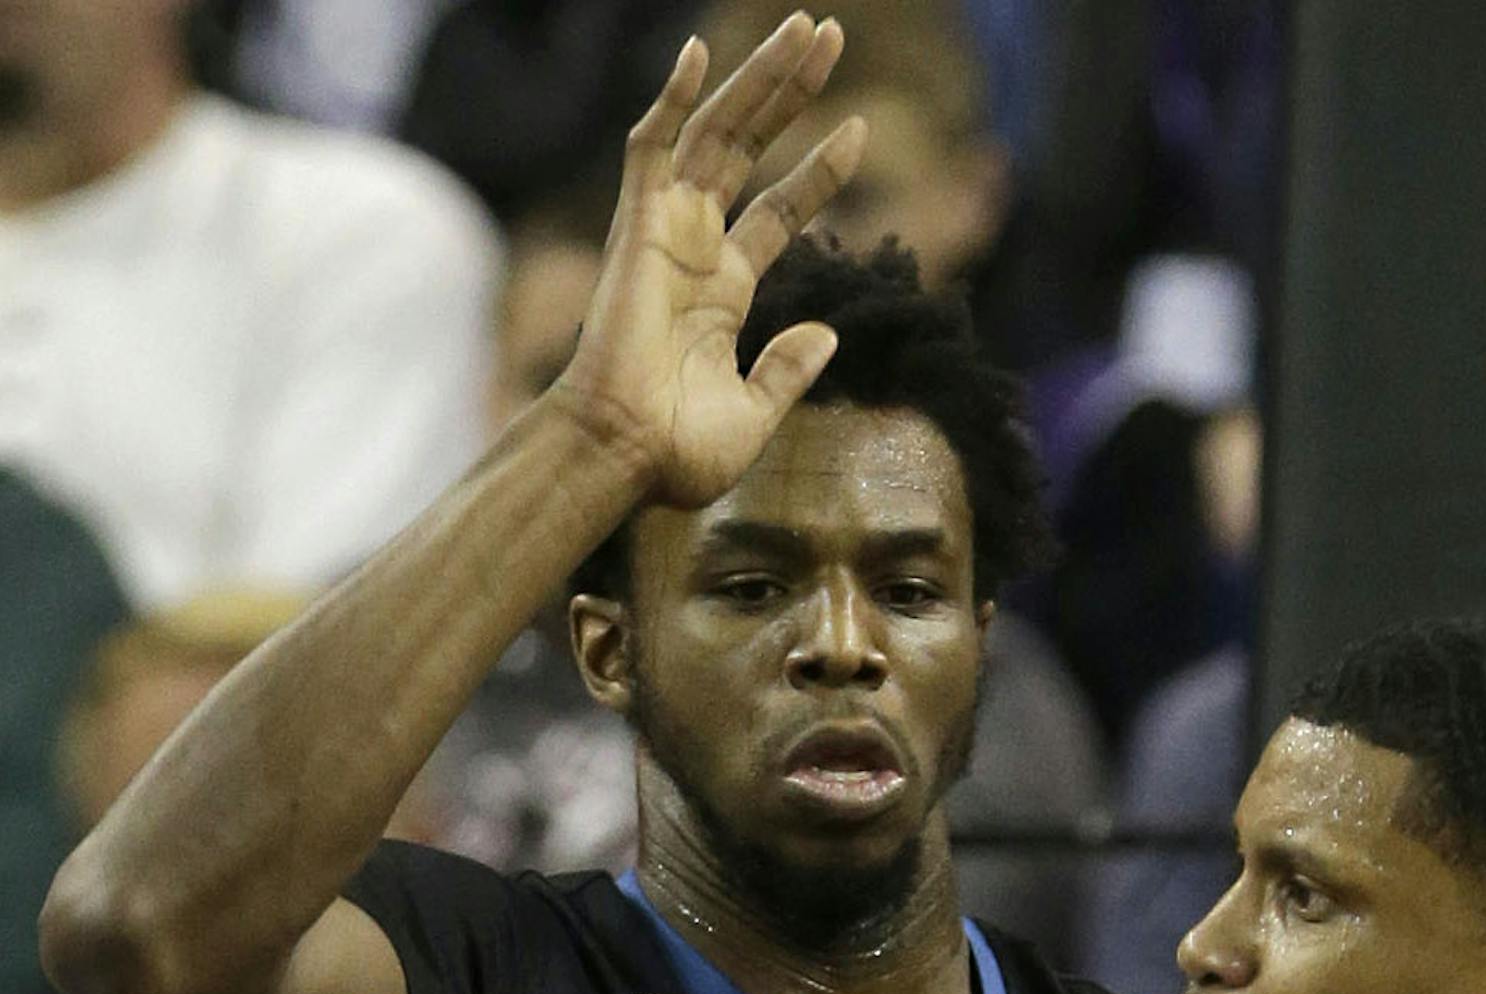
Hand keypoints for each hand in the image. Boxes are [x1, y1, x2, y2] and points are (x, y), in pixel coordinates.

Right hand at [554, 14, 868, 505]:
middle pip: (750, 149)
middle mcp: (695, 249)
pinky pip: (649, 147)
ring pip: (715, 131)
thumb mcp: (756, 415)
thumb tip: (829, 334)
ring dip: (759, 79)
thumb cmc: (679, 454)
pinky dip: (669, 99)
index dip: (818, 171)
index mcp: (724, 291)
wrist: (626, 457)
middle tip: (832, 35)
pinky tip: (697, 50)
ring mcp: (665, 232)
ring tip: (805, 29)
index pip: (779, 211)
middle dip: (791, 92)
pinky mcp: (636, 227)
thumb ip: (790, 370)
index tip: (858, 130)